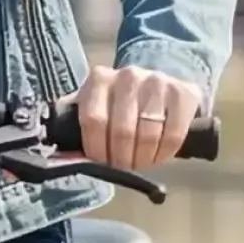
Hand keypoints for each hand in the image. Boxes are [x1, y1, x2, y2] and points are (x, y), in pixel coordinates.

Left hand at [62, 65, 204, 170]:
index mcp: (99, 78)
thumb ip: (76, 122)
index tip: (101, 162)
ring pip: (147, 134)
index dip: (96, 147)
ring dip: (143, 159)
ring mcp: (158, 81)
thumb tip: (60, 156)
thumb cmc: (119, 102)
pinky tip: (158, 157)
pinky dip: (164, 153)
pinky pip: (173, 134)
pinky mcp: (183, 93)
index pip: (93, 119)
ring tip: (139, 163)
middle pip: (121, 130)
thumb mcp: (95, 104)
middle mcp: (128, 75)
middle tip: (123, 167)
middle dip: (121, 158)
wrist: (159, 85)